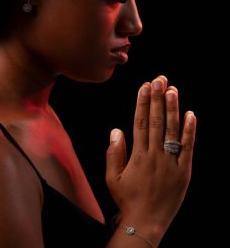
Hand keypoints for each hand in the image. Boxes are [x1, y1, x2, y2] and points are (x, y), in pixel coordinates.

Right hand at [106, 75, 196, 242]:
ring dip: (173, 108)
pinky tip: (190, 114)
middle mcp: (156, 155)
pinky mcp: (184, 171)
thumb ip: (113, 153)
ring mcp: (172, 162)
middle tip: (159, 79)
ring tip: (172, 90)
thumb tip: (116, 130)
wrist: (147, 223)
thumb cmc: (127, 200)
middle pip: (157, 121)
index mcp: (138, 156)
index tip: (144, 86)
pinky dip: (190, 131)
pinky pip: (188, 147)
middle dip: (157, 98)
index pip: (141, 122)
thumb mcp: (112, 178)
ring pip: (173, 130)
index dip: (142, 102)